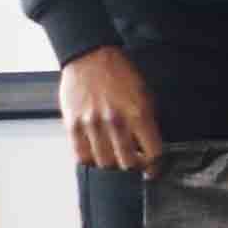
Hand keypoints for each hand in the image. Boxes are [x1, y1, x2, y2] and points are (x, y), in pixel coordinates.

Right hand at [58, 46, 161, 177]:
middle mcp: (115, 122)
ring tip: (115, 159)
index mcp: (138, 113)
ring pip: (104, 163)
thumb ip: (147, 121)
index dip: (155, 165)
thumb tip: (150, 146)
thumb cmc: (120, 74)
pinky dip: (90, 161)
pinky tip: (96, 155)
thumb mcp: (145, 94)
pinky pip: (81, 156)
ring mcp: (92, 125)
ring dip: (112, 165)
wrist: (91, 57)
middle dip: (133, 167)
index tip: (153, 169)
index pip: (152, 152)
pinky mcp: (73, 125)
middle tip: (134, 164)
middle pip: (127, 163)